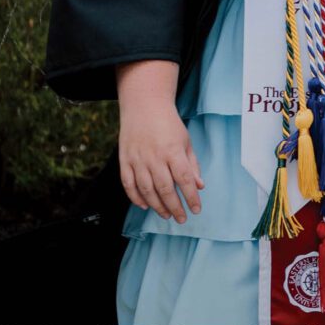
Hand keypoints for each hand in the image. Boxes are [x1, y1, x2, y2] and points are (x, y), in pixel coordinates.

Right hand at [117, 60, 202, 222]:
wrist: (144, 106)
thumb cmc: (169, 124)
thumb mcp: (186, 141)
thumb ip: (192, 165)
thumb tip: (200, 186)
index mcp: (173, 151)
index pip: (184, 180)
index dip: (191, 197)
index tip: (196, 210)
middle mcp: (154, 157)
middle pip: (165, 189)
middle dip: (175, 207)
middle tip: (181, 218)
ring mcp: (137, 159)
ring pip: (146, 189)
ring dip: (157, 206)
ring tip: (166, 215)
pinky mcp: (124, 159)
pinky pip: (128, 183)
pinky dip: (135, 197)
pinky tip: (145, 205)